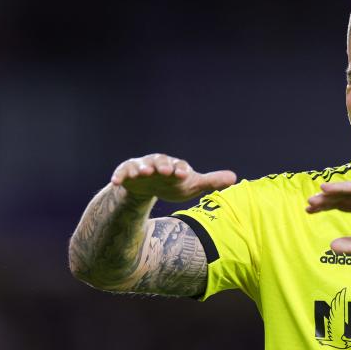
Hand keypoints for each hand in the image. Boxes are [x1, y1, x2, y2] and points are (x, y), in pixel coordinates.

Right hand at [111, 154, 236, 201]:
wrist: (147, 187)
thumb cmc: (172, 184)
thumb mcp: (191, 185)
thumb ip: (210, 182)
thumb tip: (235, 178)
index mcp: (175, 166)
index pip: (179, 166)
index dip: (181, 169)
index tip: (183, 174)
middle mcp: (158, 163)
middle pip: (161, 162)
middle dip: (162, 165)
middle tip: (164, 171)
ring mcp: (141, 167)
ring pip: (141, 165)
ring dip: (142, 168)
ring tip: (143, 173)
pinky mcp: (127, 172)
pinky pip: (123, 173)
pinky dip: (120, 176)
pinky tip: (116, 182)